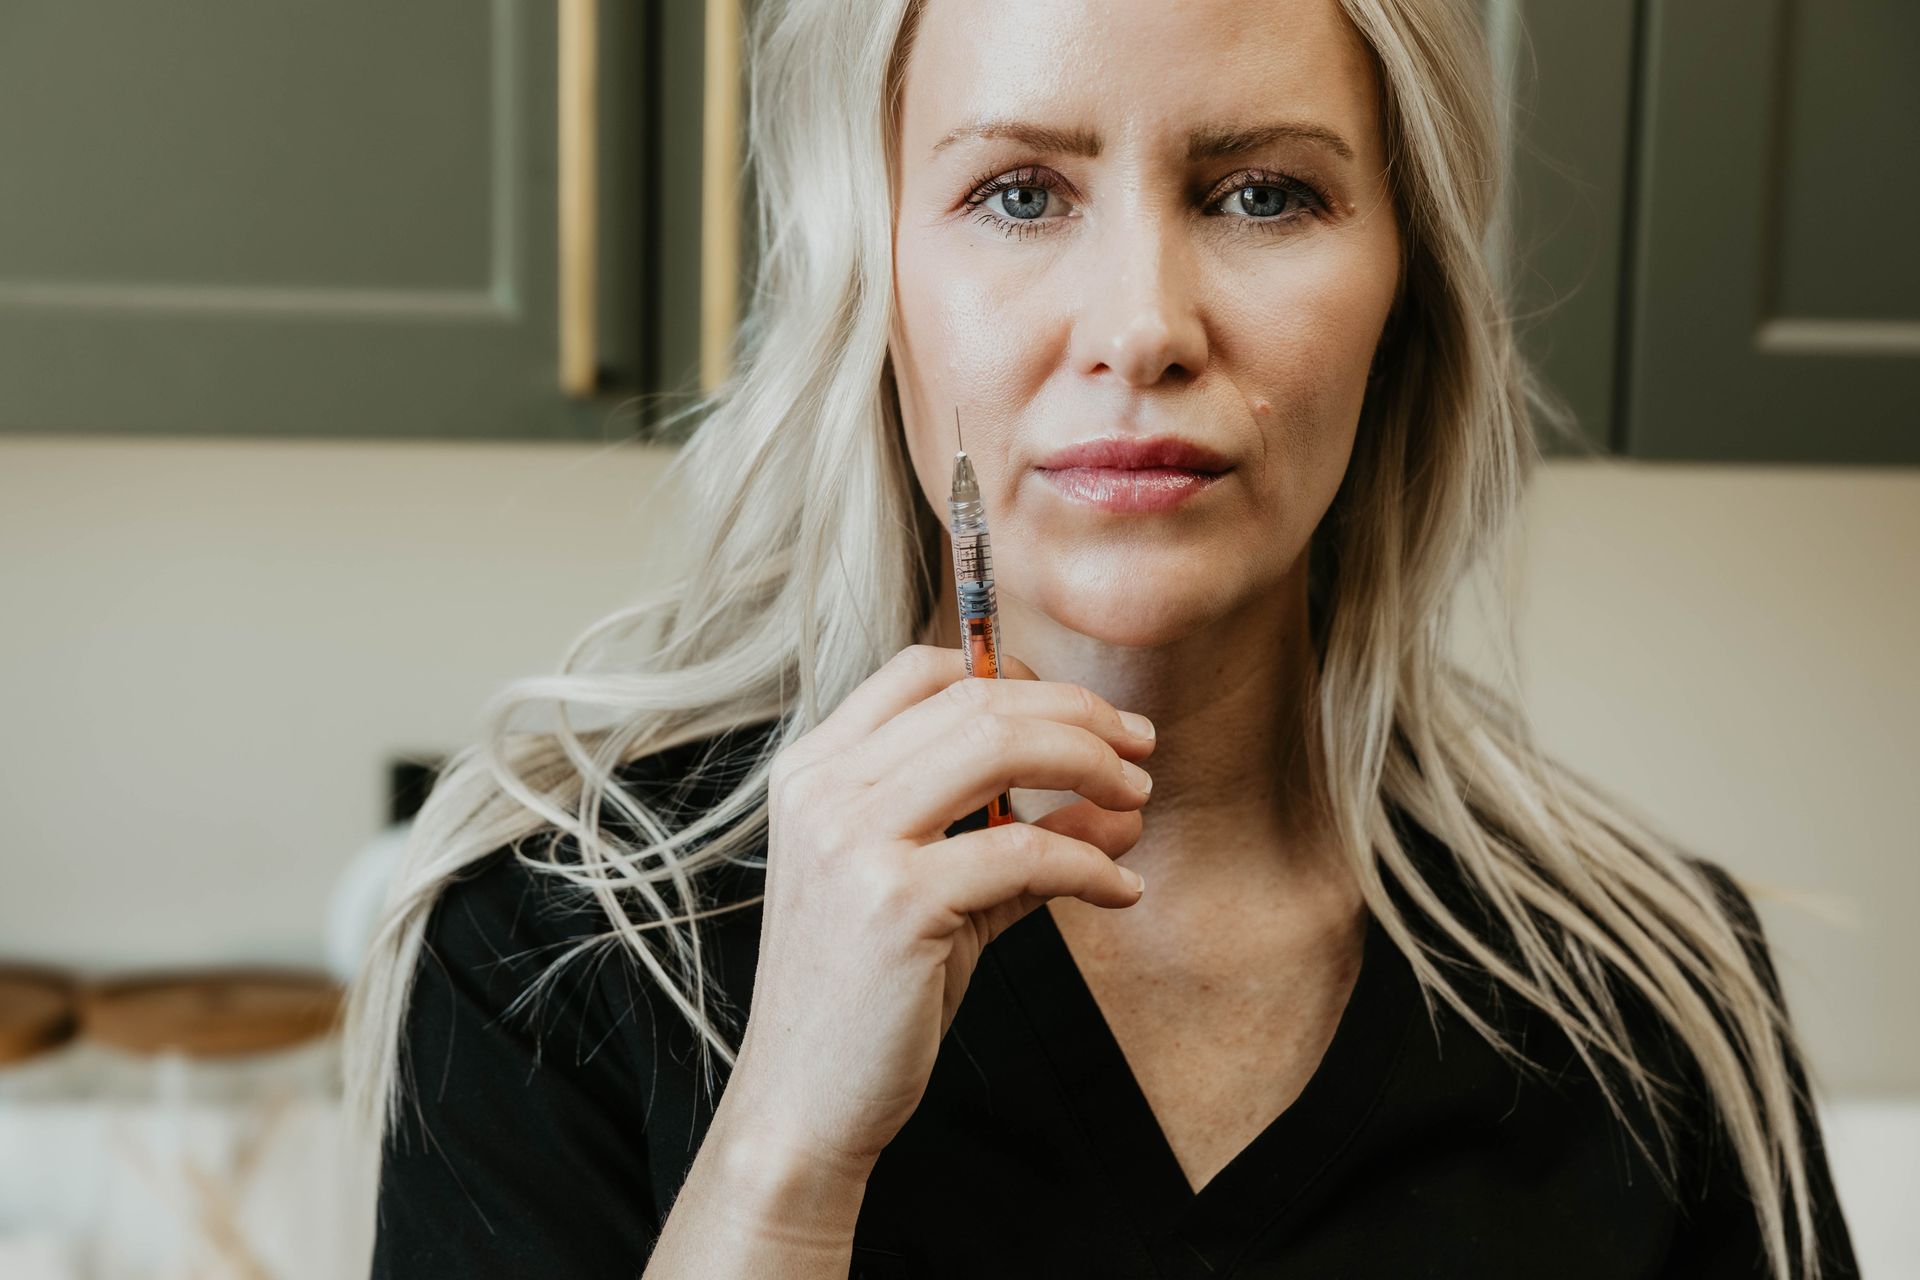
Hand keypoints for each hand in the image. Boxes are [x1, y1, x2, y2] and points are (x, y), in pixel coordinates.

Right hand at [725, 644, 1154, 1180]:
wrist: (804, 1101)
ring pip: (1000, 746)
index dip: (1014, 672)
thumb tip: (1119, 799)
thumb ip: (1013, 835)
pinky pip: (1024, 851)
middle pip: (975, 698)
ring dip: (1090, 764)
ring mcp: (852, 839)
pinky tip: (1119, 887)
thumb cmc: (867, 994)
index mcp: (815, 770)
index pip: (922, 669)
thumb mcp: (935, 892)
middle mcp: (824, 789)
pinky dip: (1091, 862)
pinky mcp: (895, 900)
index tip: (1081, 714)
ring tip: (1136, 797)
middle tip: (1139, 749)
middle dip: (1078, 714)